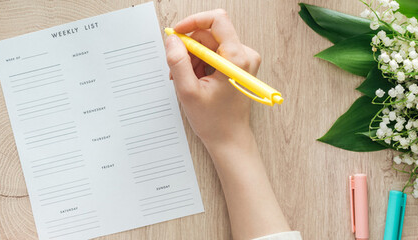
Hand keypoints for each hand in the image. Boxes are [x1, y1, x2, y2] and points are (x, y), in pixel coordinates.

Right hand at [164, 9, 260, 148]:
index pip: (217, 20)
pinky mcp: (239, 65)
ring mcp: (243, 60)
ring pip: (210, 44)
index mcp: (236, 59)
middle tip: (178, 69)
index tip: (177, 33)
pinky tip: (196, 80)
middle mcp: (245, 55)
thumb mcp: (188, 91)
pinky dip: (200, 64)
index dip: (193, 22)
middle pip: (210, 34)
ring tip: (188, 80)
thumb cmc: (214, 120)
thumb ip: (178, 62)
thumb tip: (172, 40)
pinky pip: (214, 53)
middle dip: (189, 49)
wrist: (229, 138)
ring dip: (193, 59)